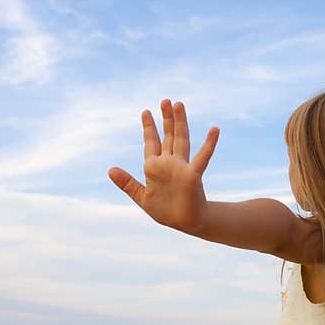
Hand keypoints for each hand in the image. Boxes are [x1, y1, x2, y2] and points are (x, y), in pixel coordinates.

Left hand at [108, 99, 219, 232]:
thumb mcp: (142, 197)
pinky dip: (209, 144)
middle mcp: (169, 163)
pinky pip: (202, 158)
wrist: (186, 223)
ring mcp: (182, 167)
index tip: (146, 112)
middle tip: (166, 101)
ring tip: (179, 105)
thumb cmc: (166, 211)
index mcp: (155, 167)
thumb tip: (110, 170)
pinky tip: (214, 130)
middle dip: (166, 119)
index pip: (152, 142)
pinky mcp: (193, 175)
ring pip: (181, 141)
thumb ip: (128, 183)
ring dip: (180, 123)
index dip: (149, 128)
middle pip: (168, 136)